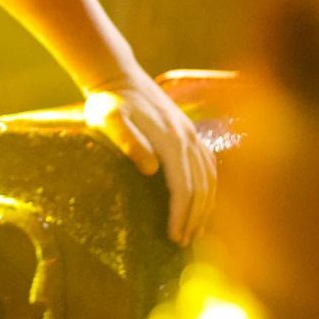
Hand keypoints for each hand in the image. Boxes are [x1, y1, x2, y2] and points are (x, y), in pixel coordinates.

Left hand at [83, 66, 216, 246]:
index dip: (181, 214)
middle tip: (183, 242)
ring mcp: (191, 132)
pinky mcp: (189, 131)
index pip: (183, 186)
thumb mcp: (107, 118)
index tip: (174, 237)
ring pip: (210, 176)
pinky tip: (204, 200)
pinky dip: (211, 186)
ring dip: (206, 206)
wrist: (118, 75)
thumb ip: (126, 140)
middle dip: (194, 217)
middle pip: (201, 186)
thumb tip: (151, 168)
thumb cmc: (108, 101)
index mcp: (170, 139)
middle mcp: (187, 137)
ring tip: (195, 230)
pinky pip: (209, 163)